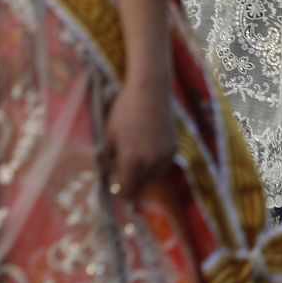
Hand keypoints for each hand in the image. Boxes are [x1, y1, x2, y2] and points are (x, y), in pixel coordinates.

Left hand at [102, 79, 175, 199]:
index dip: (118, 190)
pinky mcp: (173, 149)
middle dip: (130, 182)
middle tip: (121, 166)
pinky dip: (154, 162)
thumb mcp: (109, 136)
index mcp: (131, 161)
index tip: (113, 182)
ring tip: (135, 151)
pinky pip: (161, 165)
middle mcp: (150, 163)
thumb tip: (109, 176)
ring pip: (151, 177)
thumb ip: (108, 160)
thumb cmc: (124, 111)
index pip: (126, 191)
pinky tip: (147, 144)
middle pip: (140, 188)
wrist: (150, 91)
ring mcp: (164, 156)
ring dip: (143, 172)